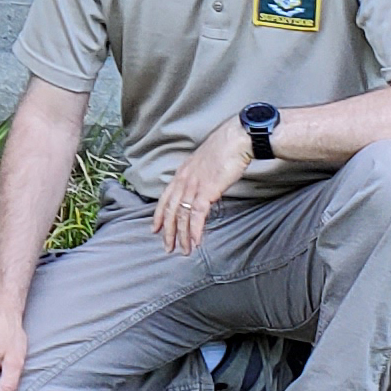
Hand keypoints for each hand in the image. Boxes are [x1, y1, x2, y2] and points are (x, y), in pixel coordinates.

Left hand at [151, 120, 253, 255]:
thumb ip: (199, 177)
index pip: (165, 198)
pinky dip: (195, 230)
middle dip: (168, 231)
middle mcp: (183, 180)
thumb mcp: (204, 163)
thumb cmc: (225, 150)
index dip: (159, 215)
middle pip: (170, 210)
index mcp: (181, 173)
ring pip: (181, 215)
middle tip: (168, 247)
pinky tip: (196, 241)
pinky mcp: (207, 191)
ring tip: (184, 250)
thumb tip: (201, 188)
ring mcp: (193, 186)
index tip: (155, 229)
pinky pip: (197, 215)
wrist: (235, 140)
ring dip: (182, 235)